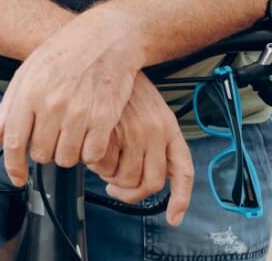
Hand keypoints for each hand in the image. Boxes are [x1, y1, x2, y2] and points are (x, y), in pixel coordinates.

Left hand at [0, 6, 143, 187]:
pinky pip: (91, 155)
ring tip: (70, 136)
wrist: (104, 38)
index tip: (17, 177)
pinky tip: (89, 138)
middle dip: (44, 152)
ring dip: (67, 154)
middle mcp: (52, 104)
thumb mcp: (27, 71)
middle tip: (52, 137)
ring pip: (66, 158)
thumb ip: (9, 106)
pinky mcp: (103, 118)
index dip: (13, 165)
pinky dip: (89, 154)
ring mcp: (79, 112)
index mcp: (29, 92)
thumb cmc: (64, 53)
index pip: (14, 141)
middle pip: (41, 154)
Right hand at [85, 73, 194, 225]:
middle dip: (129, 191)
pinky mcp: (109, 131)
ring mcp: (132, 133)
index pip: (182, 172)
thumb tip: (146, 172)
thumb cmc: (120, 82)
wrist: (100, 55)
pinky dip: (96, 165)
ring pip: (125, 179)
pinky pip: (104, 165)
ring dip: (110, 178)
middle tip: (114, 185)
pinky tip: (90, 152)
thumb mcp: (148, 107)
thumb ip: (151, 138)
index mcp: (168, 127)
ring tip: (101, 162)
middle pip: (149, 183)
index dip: (180, 199)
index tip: (173, 217)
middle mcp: (154, 132)